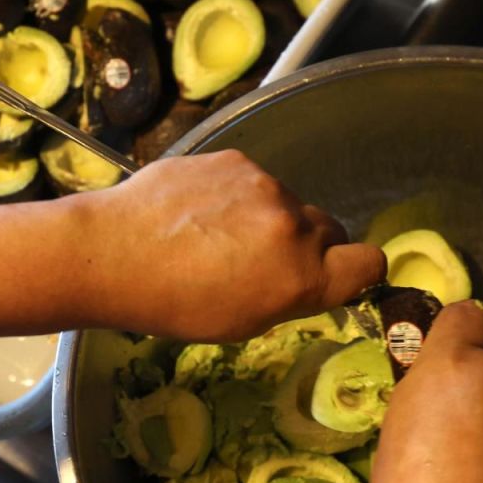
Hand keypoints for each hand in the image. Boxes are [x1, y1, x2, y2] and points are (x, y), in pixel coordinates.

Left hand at [77, 150, 384, 341]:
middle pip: (331, 230)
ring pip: (287, 204)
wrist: (112, 252)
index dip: (359, 272)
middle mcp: (293, 225)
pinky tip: (198, 213)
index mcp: (302, 275)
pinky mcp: (234, 159)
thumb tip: (307, 279)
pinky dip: (235, 196)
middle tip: (265, 261)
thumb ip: (289, 296)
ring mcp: (264, 185)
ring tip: (216, 236)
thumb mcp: (242, 322)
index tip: (339, 276)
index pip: (370, 263)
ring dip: (267, 218)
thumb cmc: (173, 304)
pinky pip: (251, 181)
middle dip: (310, 246)